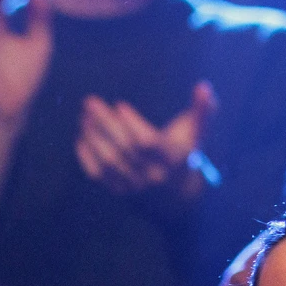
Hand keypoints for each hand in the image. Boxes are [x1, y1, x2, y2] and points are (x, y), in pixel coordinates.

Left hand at [77, 81, 217, 199]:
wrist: (177, 199)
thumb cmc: (184, 156)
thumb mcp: (196, 134)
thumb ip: (202, 110)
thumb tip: (204, 86)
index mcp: (172, 158)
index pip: (148, 142)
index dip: (132, 123)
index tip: (119, 104)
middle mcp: (152, 174)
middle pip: (123, 148)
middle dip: (105, 123)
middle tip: (90, 102)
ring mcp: (134, 185)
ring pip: (108, 162)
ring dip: (93, 137)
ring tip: (84, 117)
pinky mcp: (119, 192)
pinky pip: (98, 175)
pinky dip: (87, 156)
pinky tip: (82, 136)